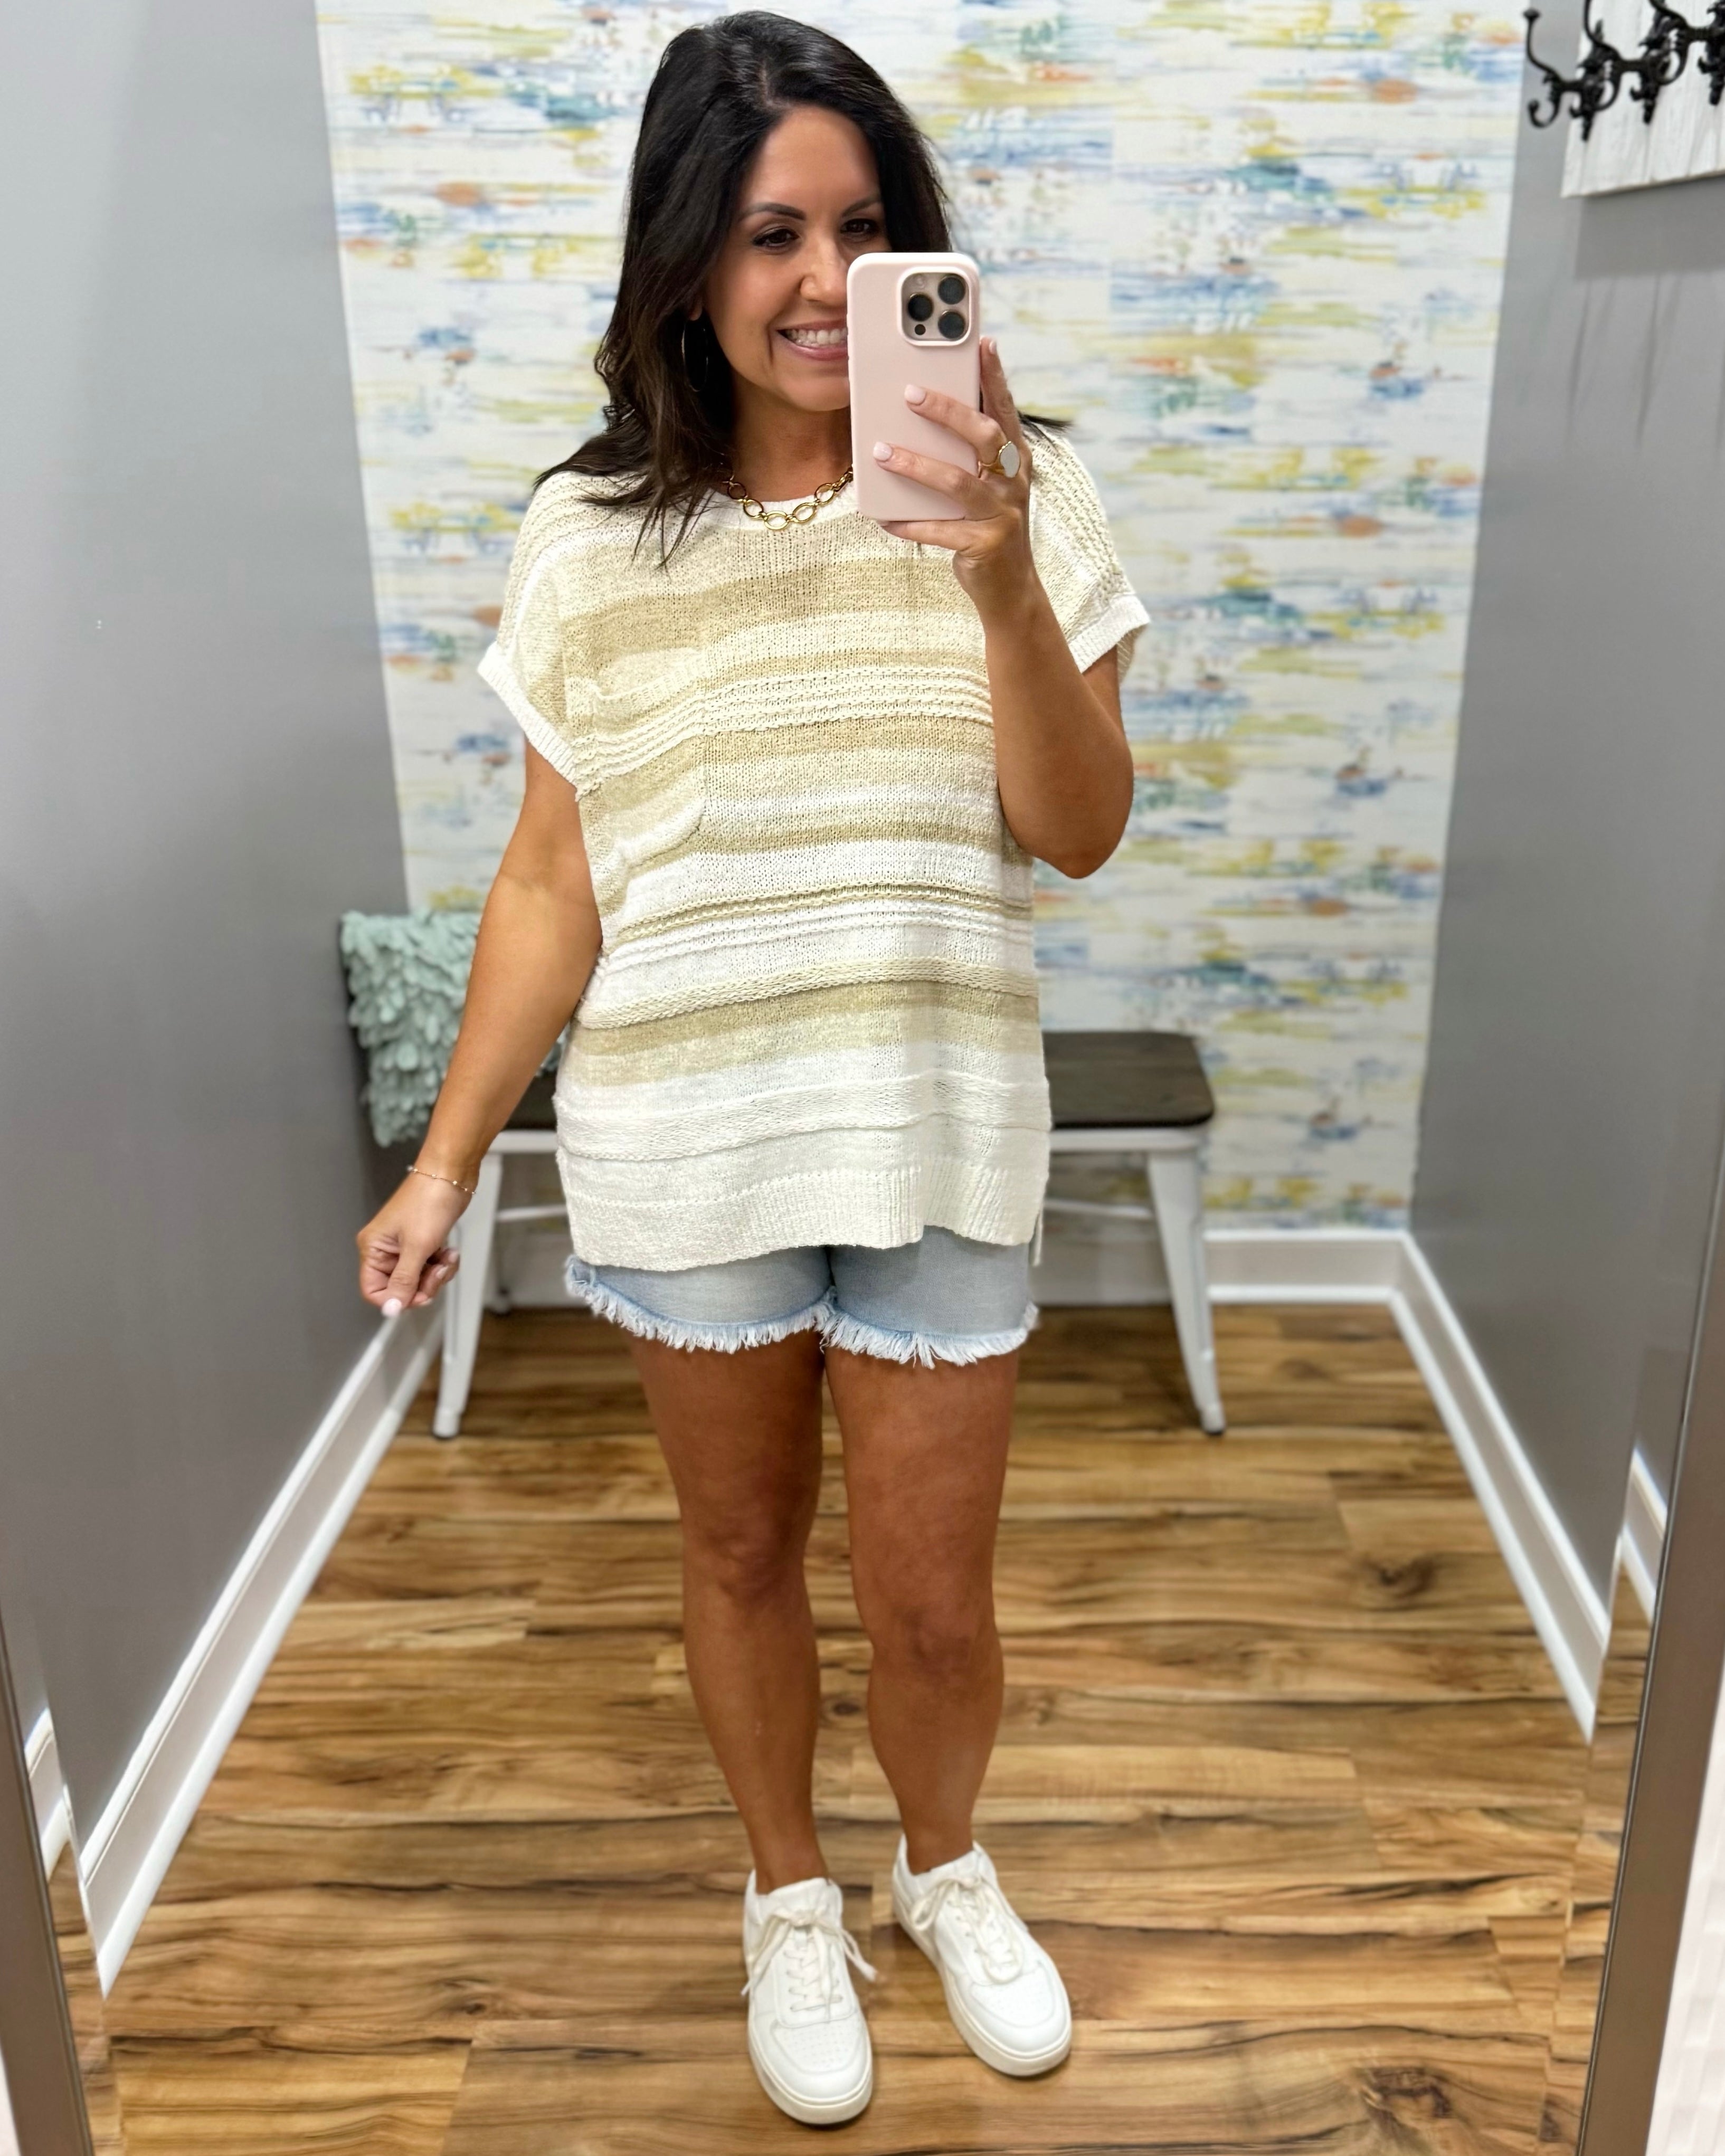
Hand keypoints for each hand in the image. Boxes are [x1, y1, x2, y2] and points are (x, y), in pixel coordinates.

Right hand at [356, 1173, 467, 1314]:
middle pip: (399, 1289)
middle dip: (424, 1285)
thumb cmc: (429, 1199)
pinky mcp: (421, 1243)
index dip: (396, 1299)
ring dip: (437, 1274)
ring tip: (446, 1257)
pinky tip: (450, 1251)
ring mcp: (403, 1247)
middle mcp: (384, 1249)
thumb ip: (404, 1281)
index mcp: (373, 1248)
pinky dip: (442, 1264)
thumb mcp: (417, 1247)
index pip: (374, 1291)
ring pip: (418, 1280)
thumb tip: (391, 1309)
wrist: (451, 1174)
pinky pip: (429, 1268)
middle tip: (437, 1271)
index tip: (417, 1294)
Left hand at [871, 336, 1034, 610]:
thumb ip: (966, 453)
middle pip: (983, 435)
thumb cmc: (988, 525)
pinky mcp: (984, 546)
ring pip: (956, 482)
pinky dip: (910, 524)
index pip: (1004, 409)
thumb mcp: (985, 484)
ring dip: (916, 465)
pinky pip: (940, 531)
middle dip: (947, 411)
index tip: (982, 342)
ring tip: (881, 452)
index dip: (995, 376)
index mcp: (1014, 459)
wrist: (1009, 589)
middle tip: (910, 393)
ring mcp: (1002, 514)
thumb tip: (919, 416)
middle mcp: (1013, 481)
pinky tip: (884, 518)